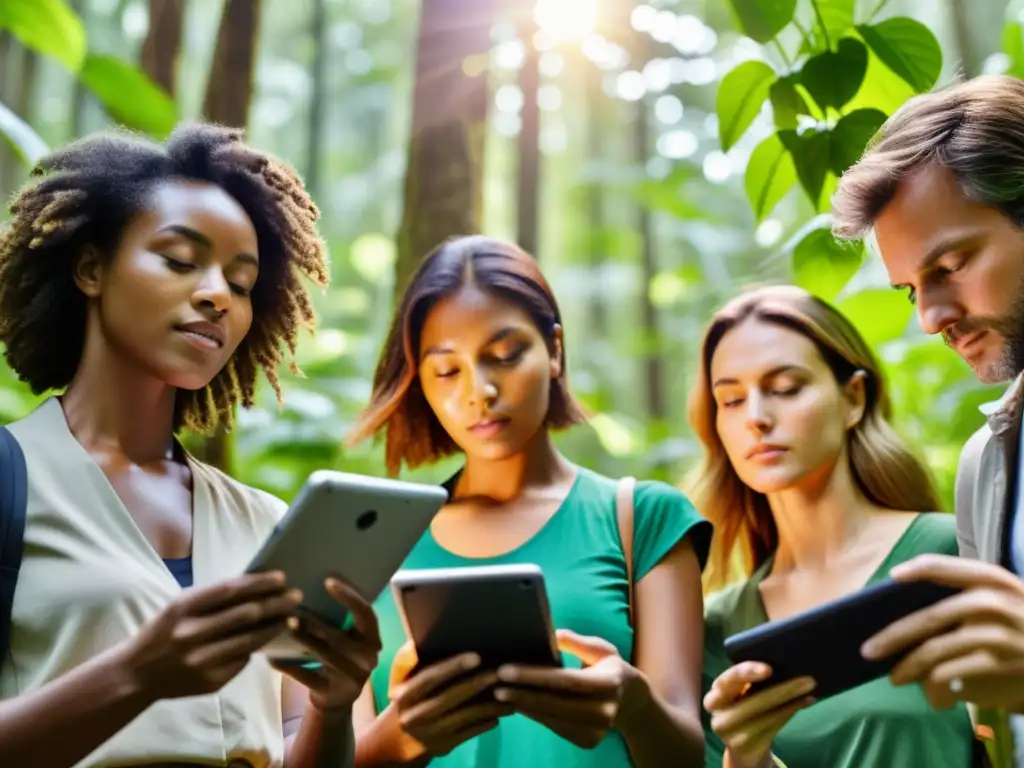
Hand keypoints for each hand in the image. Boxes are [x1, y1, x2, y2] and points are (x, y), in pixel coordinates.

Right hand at [125, 570, 299, 699]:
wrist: (136, 675)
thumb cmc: (164, 631)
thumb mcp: (180, 607)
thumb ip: (212, 598)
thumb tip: (256, 586)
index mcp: (183, 608)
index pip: (230, 591)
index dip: (259, 583)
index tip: (282, 577)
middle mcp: (192, 634)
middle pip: (247, 615)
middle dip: (277, 603)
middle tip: (296, 595)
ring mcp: (202, 660)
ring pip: (251, 640)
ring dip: (275, 626)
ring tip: (291, 617)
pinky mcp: (211, 681)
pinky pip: (243, 660)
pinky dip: (255, 648)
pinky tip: (266, 639)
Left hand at [271, 576, 381, 711]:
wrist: (338, 699)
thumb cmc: (342, 656)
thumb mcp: (350, 638)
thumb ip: (343, 618)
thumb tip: (321, 581)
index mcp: (373, 639)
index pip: (366, 614)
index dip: (349, 597)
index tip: (328, 581)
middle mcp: (367, 658)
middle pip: (339, 635)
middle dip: (316, 621)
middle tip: (293, 606)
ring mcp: (350, 678)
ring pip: (323, 654)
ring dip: (303, 637)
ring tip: (285, 623)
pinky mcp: (331, 692)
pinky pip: (306, 677)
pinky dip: (288, 667)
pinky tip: (272, 658)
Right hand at [390, 644, 512, 757]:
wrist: (394, 744)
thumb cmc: (406, 703)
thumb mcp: (402, 684)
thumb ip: (412, 664)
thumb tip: (420, 638)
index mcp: (406, 696)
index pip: (430, 678)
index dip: (453, 666)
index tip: (475, 656)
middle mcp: (416, 716)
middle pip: (451, 697)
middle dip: (477, 683)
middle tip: (500, 672)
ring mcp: (430, 734)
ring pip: (466, 717)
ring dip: (491, 705)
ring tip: (511, 695)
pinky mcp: (444, 748)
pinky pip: (471, 732)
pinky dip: (487, 721)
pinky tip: (501, 712)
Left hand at [491, 629, 638, 749]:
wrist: (630, 701)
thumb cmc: (610, 667)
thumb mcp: (601, 649)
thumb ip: (578, 643)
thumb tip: (553, 633)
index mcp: (609, 683)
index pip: (565, 680)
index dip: (533, 676)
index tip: (506, 670)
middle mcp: (605, 710)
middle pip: (555, 702)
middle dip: (521, 693)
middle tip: (494, 683)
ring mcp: (597, 730)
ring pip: (552, 718)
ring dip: (523, 706)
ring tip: (499, 693)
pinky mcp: (588, 741)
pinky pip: (555, 727)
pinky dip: (534, 716)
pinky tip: (517, 704)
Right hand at [703, 662, 814, 767]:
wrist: (742, 746)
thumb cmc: (745, 708)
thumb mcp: (741, 694)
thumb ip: (751, 681)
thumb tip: (784, 663)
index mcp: (716, 695)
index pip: (728, 680)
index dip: (747, 673)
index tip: (769, 669)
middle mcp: (719, 715)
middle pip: (751, 702)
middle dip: (782, 690)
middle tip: (808, 680)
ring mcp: (731, 735)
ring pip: (766, 717)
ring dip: (791, 703)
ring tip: (809, 692)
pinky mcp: (746, 748)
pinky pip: (773, 729)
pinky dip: (790, 714)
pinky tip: (804, 703)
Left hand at [862, 554, 1023, 710]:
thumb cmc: (1020, 620)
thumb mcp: (1002, 595)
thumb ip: (963, 592)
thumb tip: (902, 602)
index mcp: (992, 579)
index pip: (947, 566)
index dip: (918, 569)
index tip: (892, 577)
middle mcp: (995, 602)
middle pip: (931, 616)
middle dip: (894, 635)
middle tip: (867, 649)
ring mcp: (1000, 634)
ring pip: (938, 649)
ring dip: (908, 666)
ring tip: (892, 676)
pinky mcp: (1003, 662)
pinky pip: (954, 672)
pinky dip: (934, 682)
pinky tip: (925, 689)